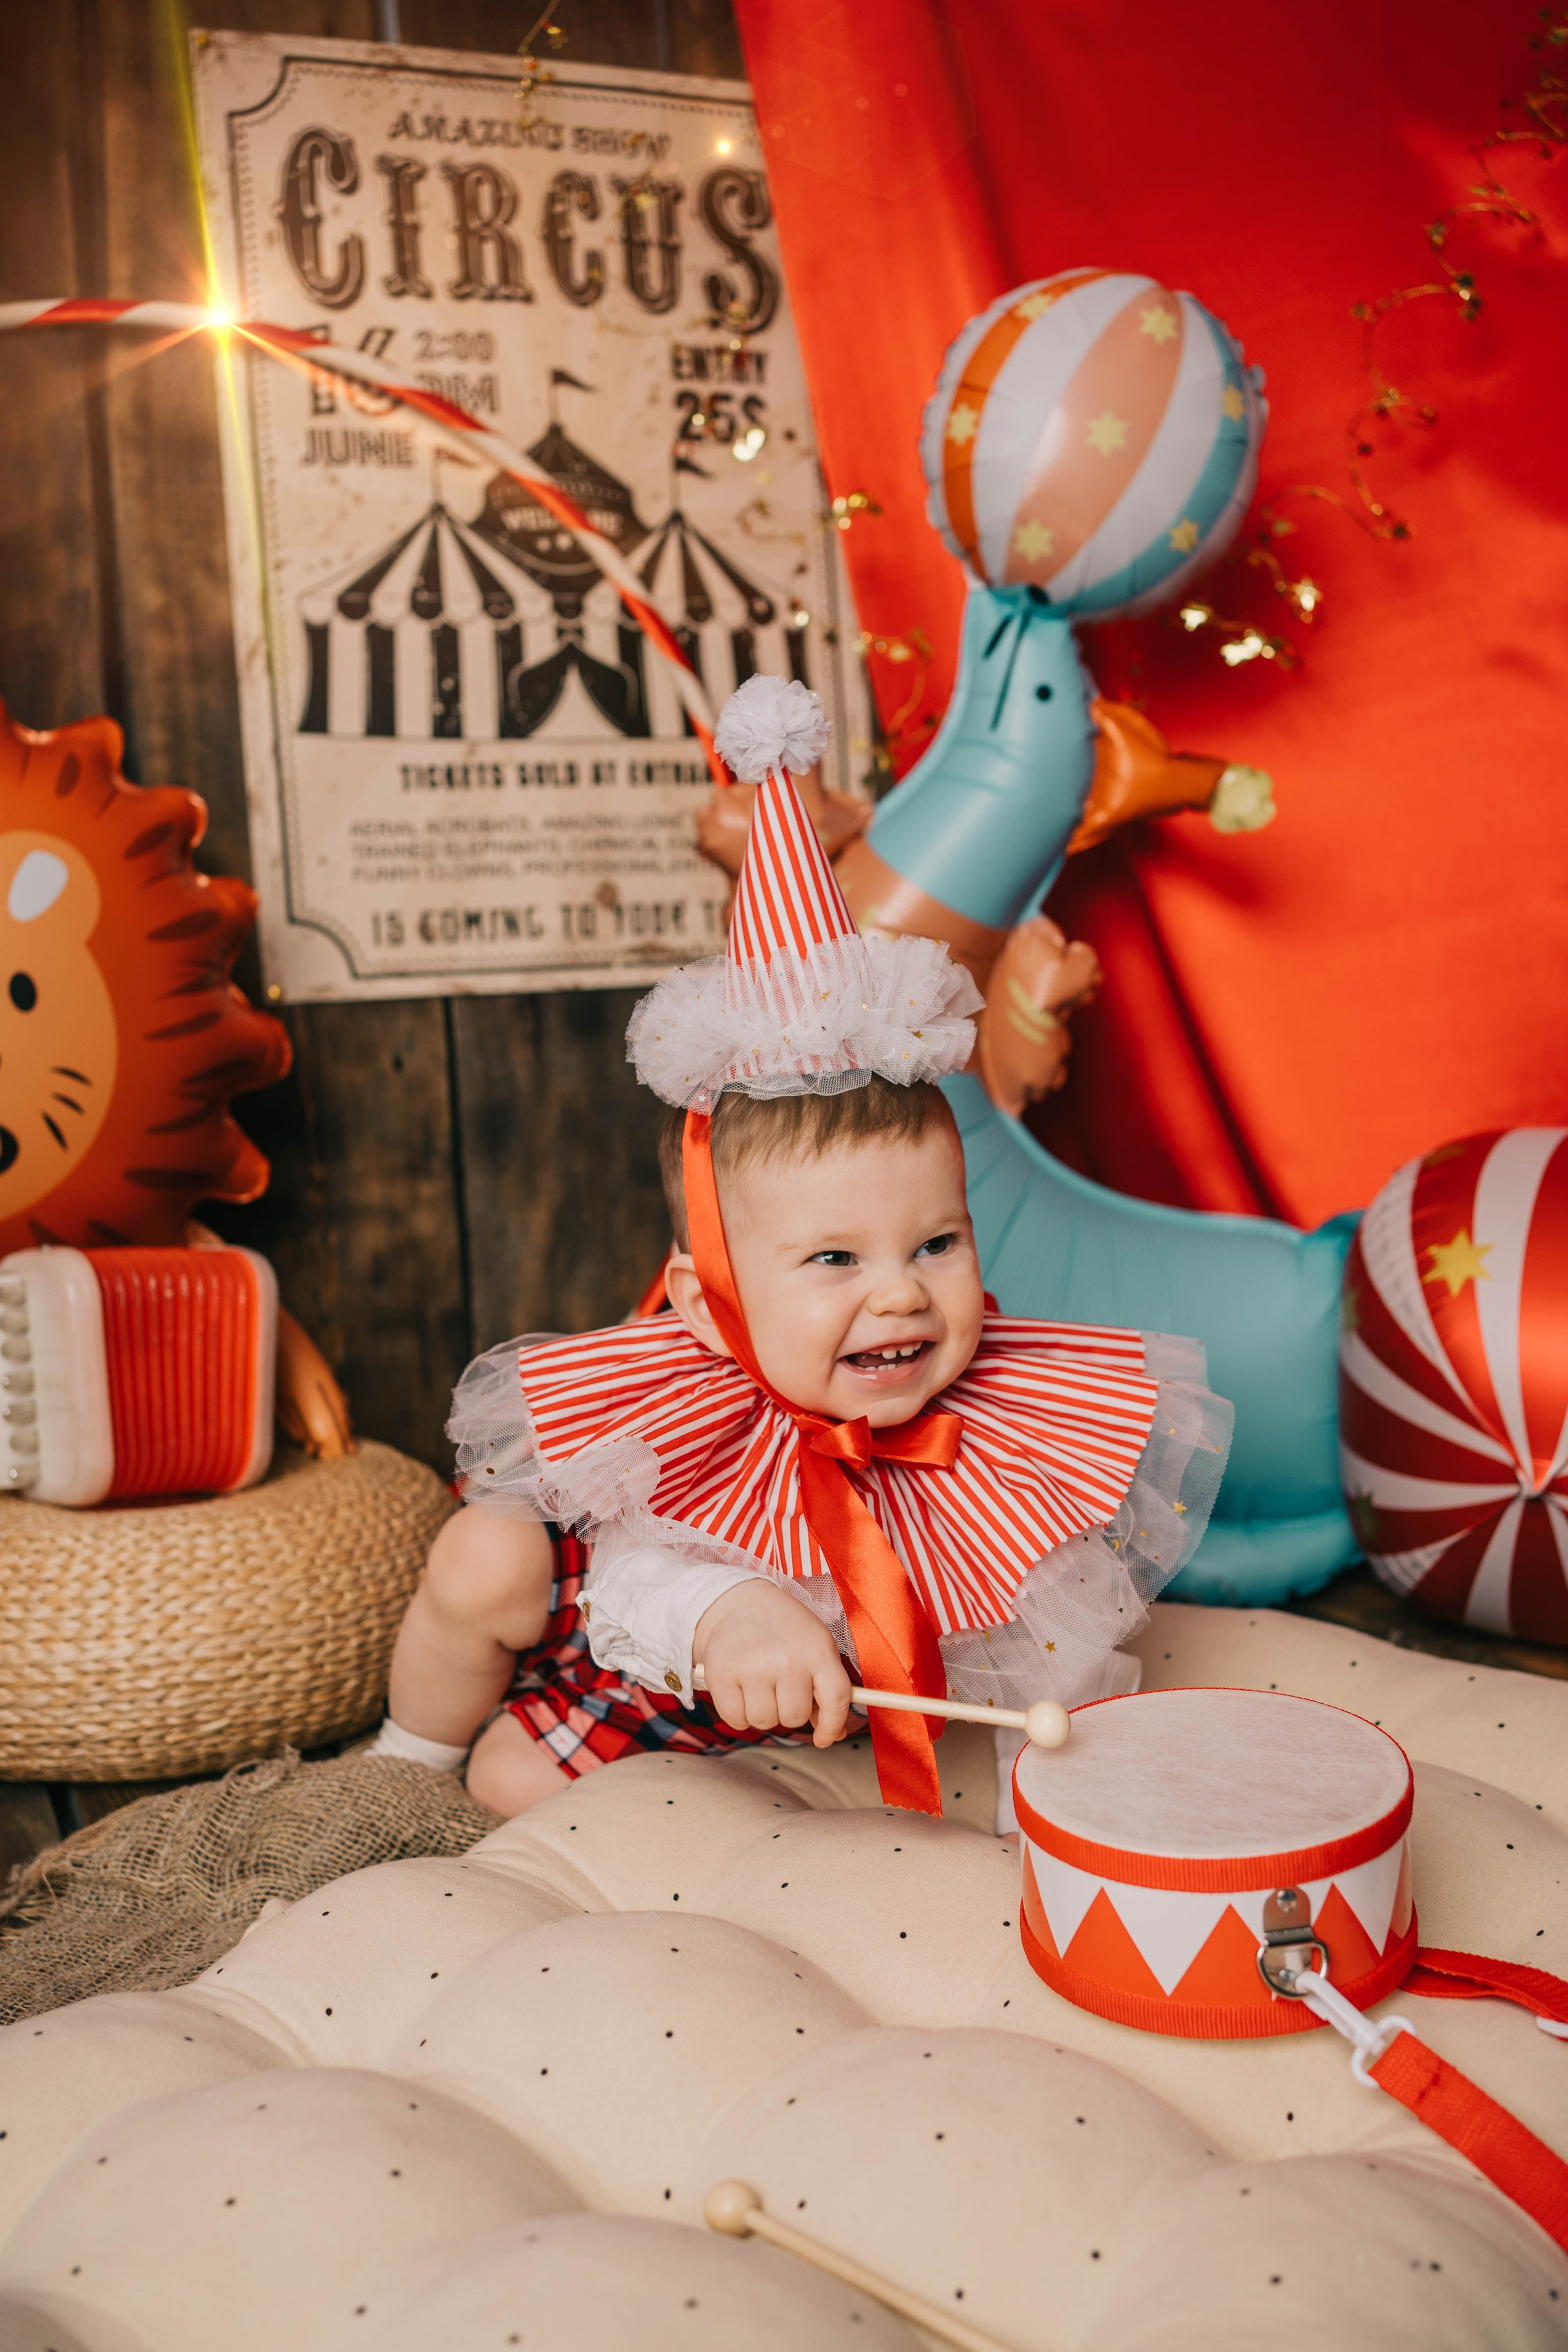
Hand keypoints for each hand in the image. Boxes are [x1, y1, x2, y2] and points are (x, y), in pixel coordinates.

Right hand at [693, 1578, 852, 1749]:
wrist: (740, 1601)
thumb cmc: (785, 1631)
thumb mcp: (814, 1648)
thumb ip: (826, 1690)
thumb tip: (833, 1735)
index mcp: (818, 1650)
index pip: (835, 1700)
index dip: (831, 1726)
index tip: (822, 1739)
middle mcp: (787, 1659)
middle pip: (794, 1717)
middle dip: (788, 1710)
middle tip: (779, 1687)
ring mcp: (753, 1667)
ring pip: (764, 1721)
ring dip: (762, 1712)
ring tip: (759, 1684)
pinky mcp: (721, 1674)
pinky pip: (736, 1720)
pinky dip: (738, 1713)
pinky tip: (740, 1688)